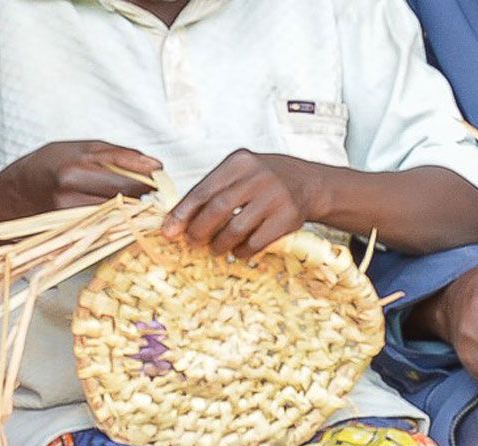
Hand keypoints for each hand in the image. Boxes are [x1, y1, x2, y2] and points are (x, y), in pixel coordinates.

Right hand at [0, 140, 161, 218]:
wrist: (5, 201)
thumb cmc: (39, 171)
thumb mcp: (68, 149)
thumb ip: (107, 153)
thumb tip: (149, 162)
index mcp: (72, 159)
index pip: (121, 161)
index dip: (145, 167)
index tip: (159, 169)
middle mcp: (71, 182)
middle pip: (125, 188)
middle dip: (144, 189)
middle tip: (154, 189)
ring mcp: (71, 208)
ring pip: (119, 208)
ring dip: (133, 206)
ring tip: (136, 201)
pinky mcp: (71, 228)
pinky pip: (106, 223)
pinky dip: (118, 218)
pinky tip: (119, 214)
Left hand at [162, 150, 322, 258]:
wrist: (308, 183)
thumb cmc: (264, 180)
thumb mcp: (240, 172)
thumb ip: (214, 190)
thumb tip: (178, 220)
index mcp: (239, 162)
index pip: (204, 189)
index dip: (183, 212)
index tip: (169, 230)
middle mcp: (258, 176)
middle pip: (218, 208)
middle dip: (199, 230)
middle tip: (191, 242)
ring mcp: (275, 197)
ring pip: (236, 228)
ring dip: (220, 244)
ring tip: (215, 249)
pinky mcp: (288, 217)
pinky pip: (256, 242)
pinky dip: (241, 251)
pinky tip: (237, 251)